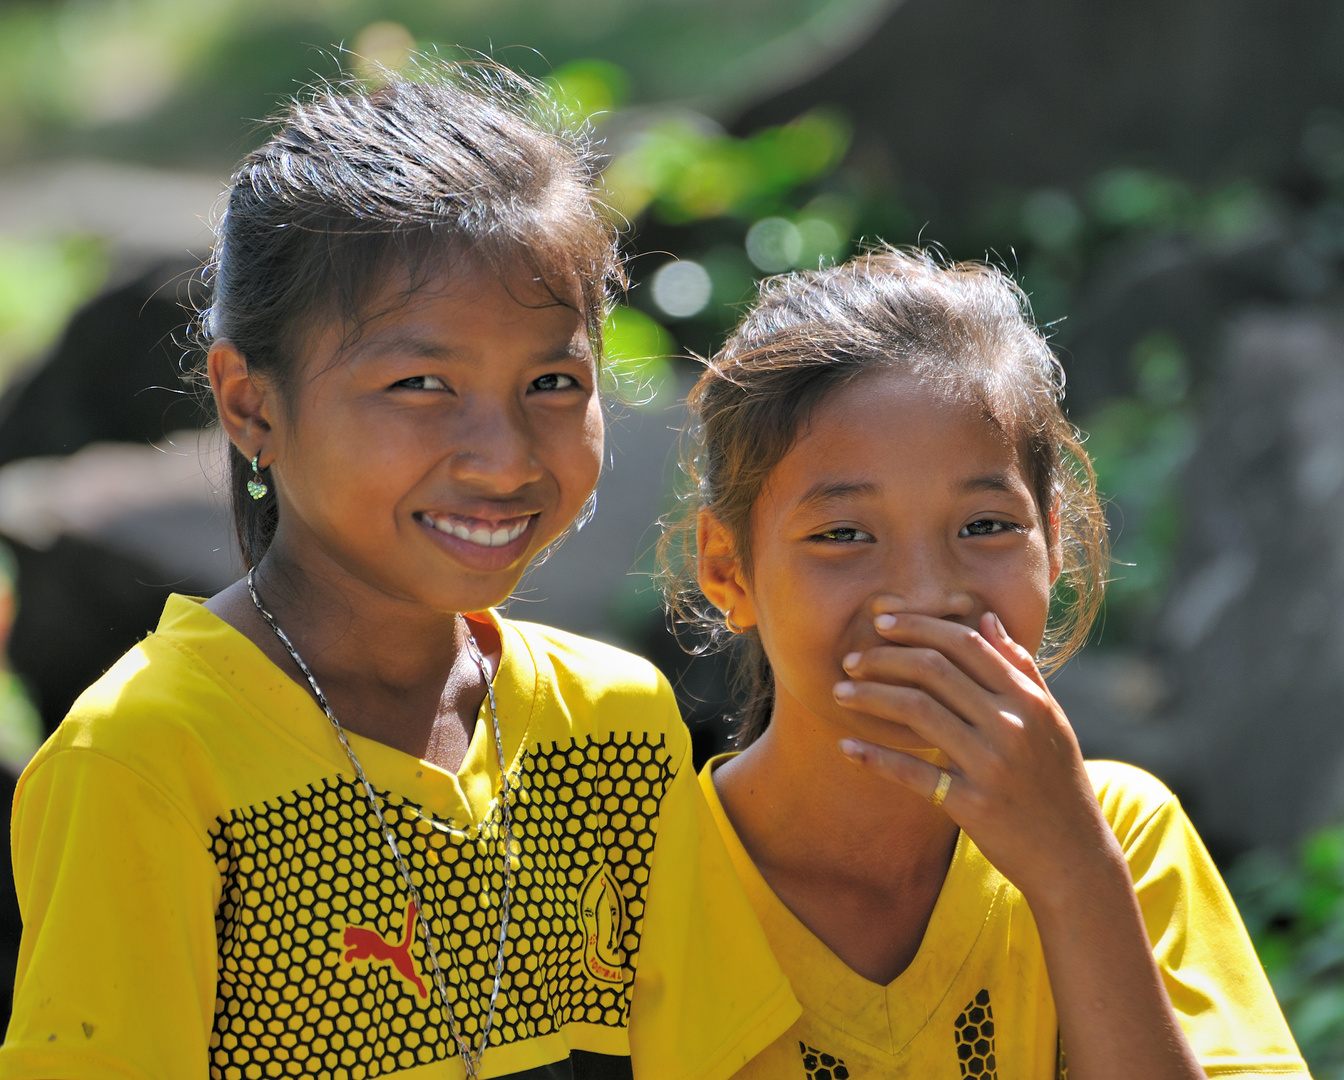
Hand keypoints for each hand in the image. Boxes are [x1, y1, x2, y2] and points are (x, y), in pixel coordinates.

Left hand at [832, 610, 1120, 908]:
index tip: (881, 622)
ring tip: (840, 693)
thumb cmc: (1056, 781)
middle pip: (934, 671)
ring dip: (870, 697)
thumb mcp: (1051, 719)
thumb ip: (1020, 667)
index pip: (966, 644)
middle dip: (884, 658)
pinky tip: (847, 746)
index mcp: (1028, 700)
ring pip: (917, 711)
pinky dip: (875, 757)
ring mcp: (991, 766)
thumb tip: (986, 618)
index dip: (918, 627)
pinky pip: (913, 773)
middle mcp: (1011, 726)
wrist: (1073, 856)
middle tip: (851, 659)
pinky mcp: (972, 805)